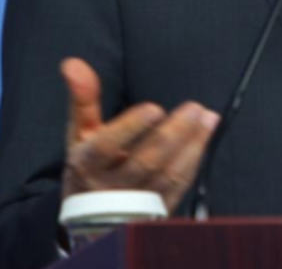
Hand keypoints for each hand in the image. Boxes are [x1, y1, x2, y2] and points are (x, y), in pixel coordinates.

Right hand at [60, 58, 218, 213]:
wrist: (91, 217)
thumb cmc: (88, 163)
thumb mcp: (78, 133)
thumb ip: (82, 98)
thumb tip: (74, 64)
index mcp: (87, 163)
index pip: (107, 147)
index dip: (130, 128)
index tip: (154, 108)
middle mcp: (110, 186)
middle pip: (145, 161)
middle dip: (173, 133)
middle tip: (194, 108)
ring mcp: (134, 202)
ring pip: (167, 175)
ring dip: (191, 145)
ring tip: (207, 118)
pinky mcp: (155, 210)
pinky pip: (179, 186)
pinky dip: (193, 161)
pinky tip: (203, 138)